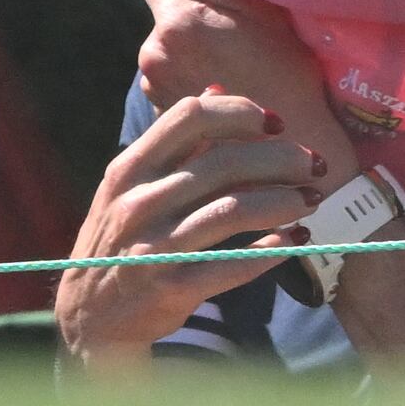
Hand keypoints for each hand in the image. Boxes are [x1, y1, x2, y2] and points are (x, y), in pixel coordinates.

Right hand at [55, 90, 328, 366]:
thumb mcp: (131, 187)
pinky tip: (295, 240)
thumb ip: (174, 142)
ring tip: (311, 200)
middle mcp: (137, 203)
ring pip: (233, 210)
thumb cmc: (121, 240)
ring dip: (283, 201)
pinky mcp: (171, 288)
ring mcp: (153, 247)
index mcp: (129, 169)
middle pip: (223, 162)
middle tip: (313, 166)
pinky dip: (271, 250)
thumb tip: (216, 89)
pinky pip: (232, 264)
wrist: (91, 316)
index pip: (189, 117)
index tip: (276, 122)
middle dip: (280, 159)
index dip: (239, 112)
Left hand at [136, 0, 324, 113]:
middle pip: (163, 15)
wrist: (295, 149)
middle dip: (189, 19)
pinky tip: (226, 93)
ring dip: (190, 53)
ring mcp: (154, 89)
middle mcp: (153, 54)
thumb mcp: (261, 13)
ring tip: (234, 72)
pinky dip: (192, 83)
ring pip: (167, 50)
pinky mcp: (161, 115)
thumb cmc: (290, 76)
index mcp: (177, 20)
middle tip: (236, 39)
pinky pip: (171, 82)